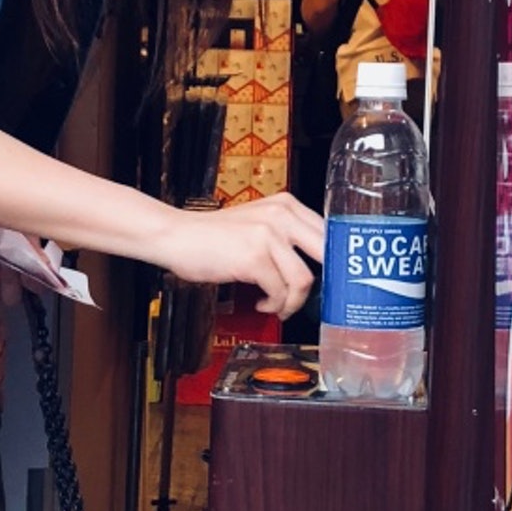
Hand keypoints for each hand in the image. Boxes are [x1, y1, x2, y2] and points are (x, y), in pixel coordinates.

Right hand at [159, 193, 324, 318]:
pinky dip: (274, 305)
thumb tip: (318, 265)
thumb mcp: (257, 223)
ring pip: (304, 280)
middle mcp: (281, 215)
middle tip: (312, 299)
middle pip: (325, 255)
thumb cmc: (212, 235)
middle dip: (323, 284)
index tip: (331, 281)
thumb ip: (285, 235)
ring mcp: (268, 236)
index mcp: (286, 205)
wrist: (176, 236)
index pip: (328, 233)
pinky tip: (263, 304)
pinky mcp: (254, 258)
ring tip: (278, 306)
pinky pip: (280, 292)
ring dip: (292, 302)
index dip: (334, 262)